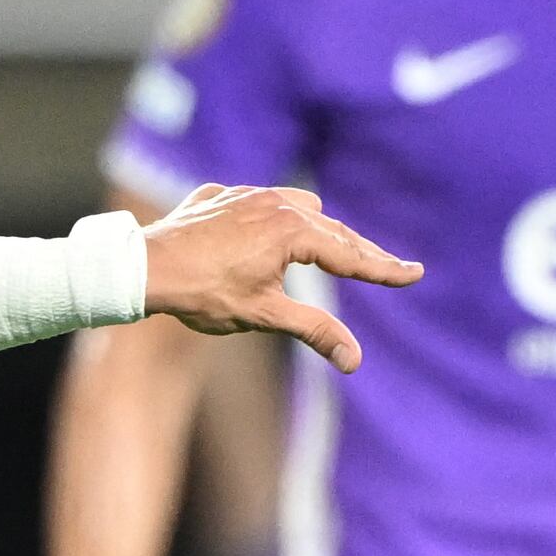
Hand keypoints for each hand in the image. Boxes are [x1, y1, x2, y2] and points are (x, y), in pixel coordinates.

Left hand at [136, 184, 422, 370]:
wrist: (141, 267)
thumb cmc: (202, 293)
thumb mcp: (263, 316)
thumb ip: (313, 331)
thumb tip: (354, 360)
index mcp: (293, 231)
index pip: (350, 255)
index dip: (383, 269)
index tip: (414, 274)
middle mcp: (276, 204)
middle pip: (332, 230)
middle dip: (359, 251)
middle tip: (387, 266)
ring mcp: (247, 195)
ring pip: (299, 208)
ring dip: (320, 228)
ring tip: (335, 247)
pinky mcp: (221, 196)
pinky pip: (261, 203)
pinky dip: (277, 217)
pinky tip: (272, 232)